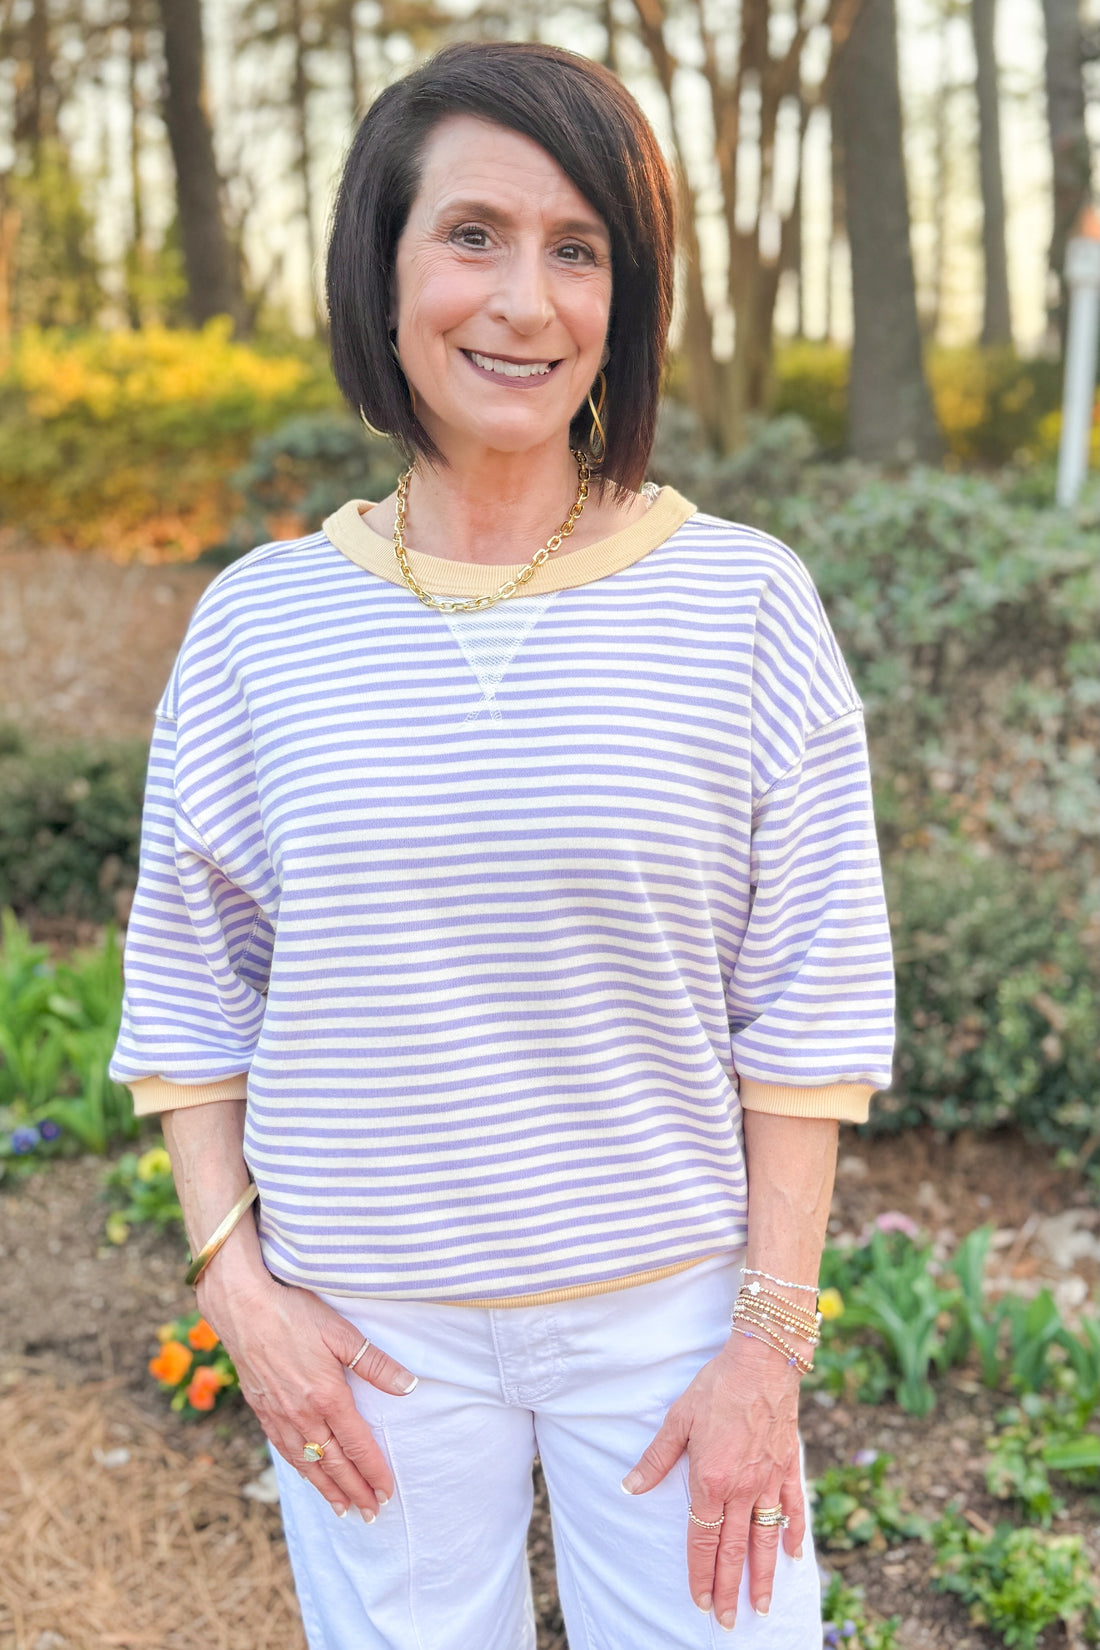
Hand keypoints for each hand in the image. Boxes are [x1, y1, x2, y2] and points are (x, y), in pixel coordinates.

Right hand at [197, 1268, 417, 1520]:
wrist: (242, 1309)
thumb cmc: (294, 1314)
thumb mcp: (341, 1333)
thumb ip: (375, 1363)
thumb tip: (409, 1386)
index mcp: (327, 1397)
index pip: (357, 1445)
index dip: (374, 1471)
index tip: (388, 1492)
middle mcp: (302, 1415)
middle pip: (333, 1463)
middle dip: (355, 1490)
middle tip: (373, 1514)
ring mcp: (280, 1416)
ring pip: (308, 1463)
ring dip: (327, 1489)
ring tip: (344, 1510)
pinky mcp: (262, 1411)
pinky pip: (285, 1450)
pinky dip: (301, 1470)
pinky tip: (308, 1475)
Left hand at [621, 1335, 804, 1632]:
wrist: (763, 1361)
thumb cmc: (716, 1386)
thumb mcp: (678, 1419)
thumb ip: (656, 1458)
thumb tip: (629, 1487)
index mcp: (711, 1480)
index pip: (702, 1539)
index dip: (700, 1572)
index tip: (698, 1600)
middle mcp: (743, 1489)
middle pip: (734, 1550)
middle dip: (729, 1589)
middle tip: (725, 1622)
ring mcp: (769, 1481)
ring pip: (765, 1540)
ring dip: (763, 1576)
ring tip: (762, 1607)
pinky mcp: (788, 1468)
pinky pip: (792, 1509)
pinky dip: (792, 1534)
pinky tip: (793, 1556)